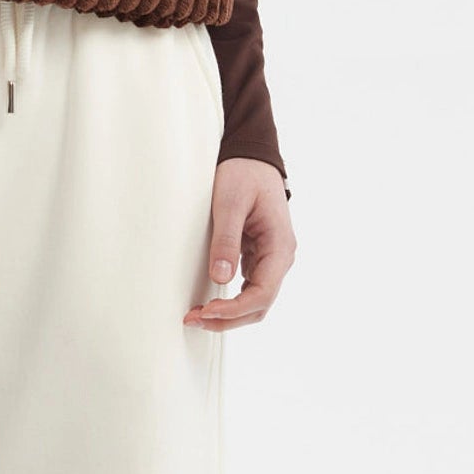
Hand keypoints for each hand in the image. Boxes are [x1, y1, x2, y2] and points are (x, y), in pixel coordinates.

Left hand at [183, 157, 295, 330]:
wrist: (252, 154)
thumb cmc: (243, 173)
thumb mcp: (229, 202)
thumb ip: (226, 239)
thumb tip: (220, 278)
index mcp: (280, 245)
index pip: (261, 293)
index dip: (234, 309)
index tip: (206, 311)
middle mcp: (280, 256)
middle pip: (260, 304)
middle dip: (228, 318)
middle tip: (194, 319)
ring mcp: (271, 256)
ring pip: (255, 299)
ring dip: (229, 312)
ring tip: (198, 315)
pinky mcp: (259, 254)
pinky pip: (249, 285)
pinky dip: (231, 298)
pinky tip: (209, 300)